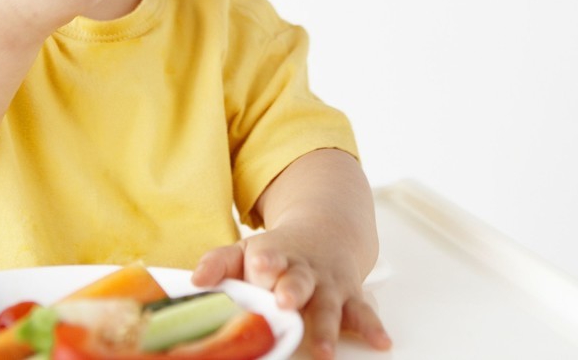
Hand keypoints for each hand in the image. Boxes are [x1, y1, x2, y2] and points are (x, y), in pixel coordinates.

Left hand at [193, 225, 391, 359]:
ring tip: (324, 349)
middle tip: (286, 301)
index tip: (261, 268)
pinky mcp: (350, 296)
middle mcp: (304, 269)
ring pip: (329, 304)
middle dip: (293, 290)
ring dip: (327, 325)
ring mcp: (329, 284)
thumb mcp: (247, 249)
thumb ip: (221, 263)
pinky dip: (372, 327)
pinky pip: (363, 312)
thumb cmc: (280, 251)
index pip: (267, 256)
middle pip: (298, 279)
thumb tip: (196, 280)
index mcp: (275, 255)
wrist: (328, 230)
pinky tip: (381, 342)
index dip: (265, 262)